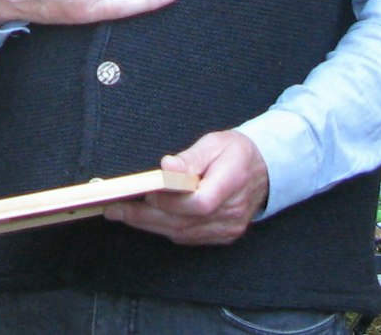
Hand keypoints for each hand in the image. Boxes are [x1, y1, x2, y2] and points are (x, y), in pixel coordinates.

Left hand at [103, 130, 268, 245]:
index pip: (200, 202)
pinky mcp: (223, 236)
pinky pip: (189, 237)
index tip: (147, 192)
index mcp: (232, 182)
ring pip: (183, 233)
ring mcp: (229, 228)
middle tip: (115, 209)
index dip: (171, 201)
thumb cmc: (236, 152)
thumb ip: (190, 157)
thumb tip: (167, 166)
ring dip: (149, 224)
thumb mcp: (214, 143)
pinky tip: (146, 219)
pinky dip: (166, 228)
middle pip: (184, 222)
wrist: (264, 170)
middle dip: (145, 216)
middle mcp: (232, 212)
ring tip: (121, 213)